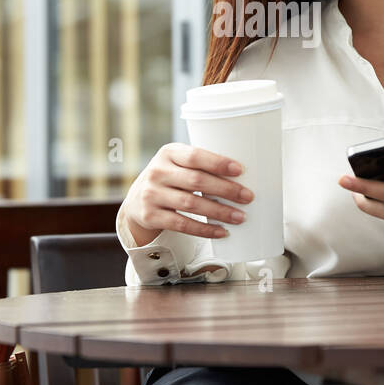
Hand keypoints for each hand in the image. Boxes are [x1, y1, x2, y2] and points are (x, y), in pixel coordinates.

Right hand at [120, 143, 252, 246]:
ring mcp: (151, 194)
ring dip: (219, 211)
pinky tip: (221, 231)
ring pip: (191, 204)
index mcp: (168, 153)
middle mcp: (157, 172)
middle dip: (226, 190)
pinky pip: (182, 224)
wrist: (136, 200)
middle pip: (196, 181)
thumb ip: (199, 165)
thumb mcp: (177, 163)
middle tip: (247, 197)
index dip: (218, 163)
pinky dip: (204, 229)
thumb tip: (239, 176)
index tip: (240, 170)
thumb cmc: (169, 178)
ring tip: (239, 216)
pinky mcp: (150, 216)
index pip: (194, 156)